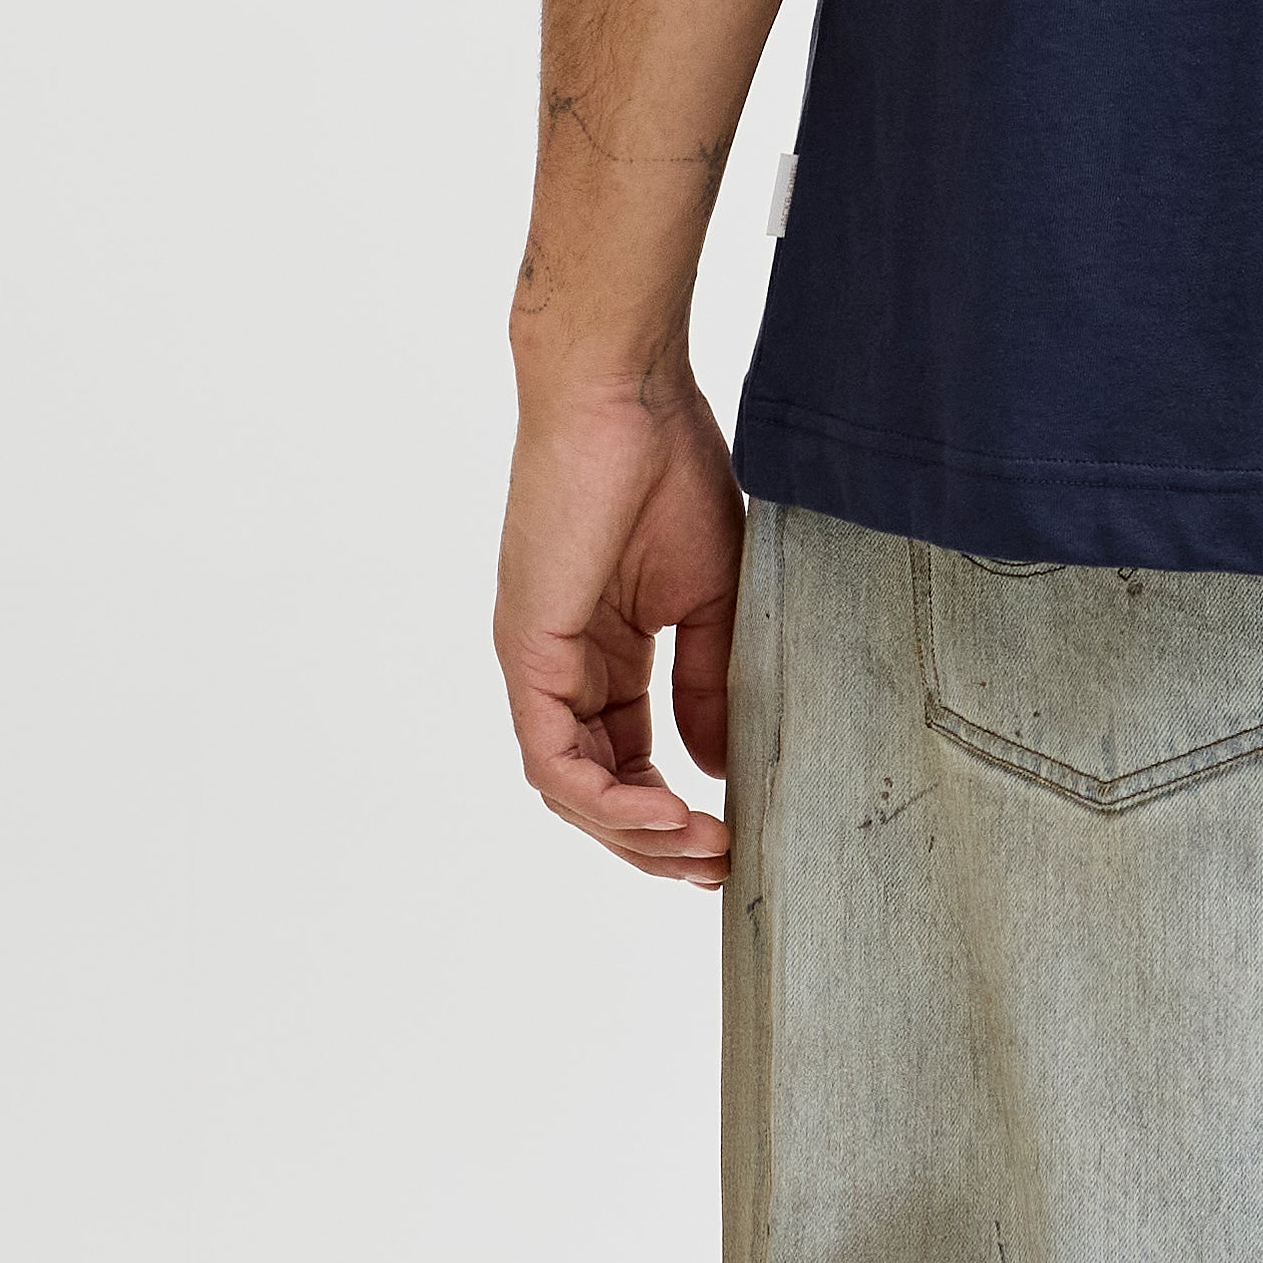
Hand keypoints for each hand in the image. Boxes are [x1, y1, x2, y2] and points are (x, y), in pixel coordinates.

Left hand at [496, 370, 746, 884]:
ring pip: (570, 788)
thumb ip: (708, 684)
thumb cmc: (670, 470)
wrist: (626, 396)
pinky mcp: (528, 652)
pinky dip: (606, 798)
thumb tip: (713, 768)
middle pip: (594, 790)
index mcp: (602, 653)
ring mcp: (538, 663)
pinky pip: (552, 757)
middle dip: (655, 842)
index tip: (734, 836)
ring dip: (634, 833)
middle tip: (718, 866)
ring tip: (701, 848)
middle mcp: (560, 668)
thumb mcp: (711, 600)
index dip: (673, 810)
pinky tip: (665, 811)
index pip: (626, 759)